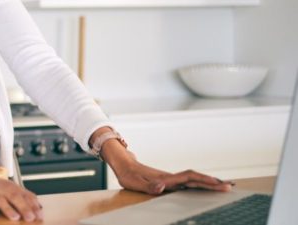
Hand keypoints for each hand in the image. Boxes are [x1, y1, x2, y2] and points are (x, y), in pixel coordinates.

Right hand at [0, 170, 42, 221]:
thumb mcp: (10, 188)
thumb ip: (24, 197)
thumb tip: (40, 208)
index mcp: (11, 187)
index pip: (25, 195)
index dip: (33, 206)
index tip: (40, 217)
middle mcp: (1, 189)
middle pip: (14, 197)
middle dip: (23, 207)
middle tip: (31, 218)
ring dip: (7, 209)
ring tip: (15, 217)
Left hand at [112, 158, 233, 193]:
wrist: (124, 165)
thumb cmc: (129, 175)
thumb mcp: (135, 182)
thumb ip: (149, 186)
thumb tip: (162, 187)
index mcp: (166, 178)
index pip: (189, 178)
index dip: (203, 180)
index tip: (217, 183)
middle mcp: (171, 178)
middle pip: (195, 179)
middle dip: (212, 183)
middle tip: (229, 186)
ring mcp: (171, 179)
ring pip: (193, 180)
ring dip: (208, 183)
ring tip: (223, 186)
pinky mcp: (169, 182)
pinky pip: (188, 183)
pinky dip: (199, 184)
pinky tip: (205, 188)